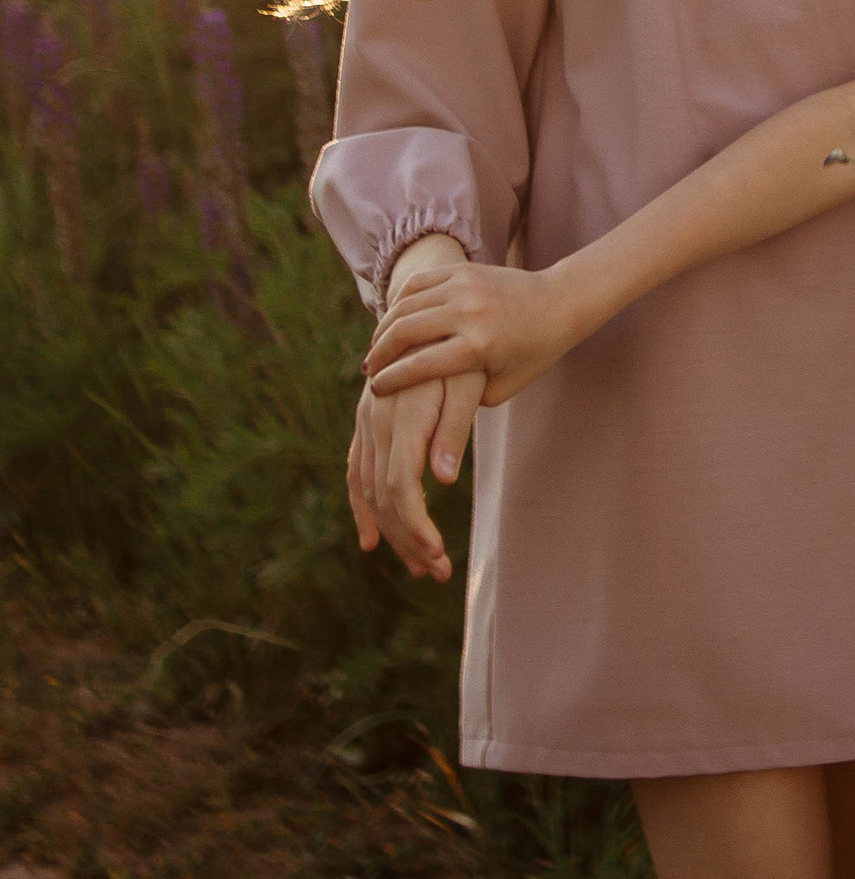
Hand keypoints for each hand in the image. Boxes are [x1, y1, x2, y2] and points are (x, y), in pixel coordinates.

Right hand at [346, 364, 483, 580]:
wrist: (432, 306)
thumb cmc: (466, 346)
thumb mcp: (471, 381)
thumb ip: (453, 428)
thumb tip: (441, 480)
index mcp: (405, 413)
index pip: (400, 484)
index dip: (415, 525)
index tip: (437, 554)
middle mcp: (377, 418)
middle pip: (383, 494)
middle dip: (408, 538)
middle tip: (437, 572)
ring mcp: (366, 419)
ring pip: (368, 486)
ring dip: (391, 530)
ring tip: (421, 564)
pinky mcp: (367, 419)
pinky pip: (357, 470)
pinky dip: (363, 507)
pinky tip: (372, 540)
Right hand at [365, 259, 582, 408]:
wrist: (559, 302)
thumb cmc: (531, 353)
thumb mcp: (501, 387)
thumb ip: (464, 399)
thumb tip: (423, 410)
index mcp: (480, 346)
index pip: (421, 365)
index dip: (392, 380)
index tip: (376, 391)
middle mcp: (469, 313)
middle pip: (405, 332)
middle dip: (380, 354)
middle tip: (370, 370)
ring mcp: (464, 286)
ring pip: (406, 305)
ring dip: (385, 329)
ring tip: (376, 349)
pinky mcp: (462, 269)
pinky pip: (418, 284)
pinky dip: (399, 303)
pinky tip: (392, 322)